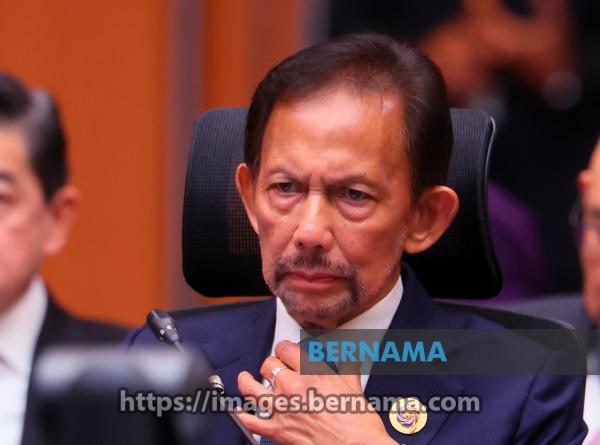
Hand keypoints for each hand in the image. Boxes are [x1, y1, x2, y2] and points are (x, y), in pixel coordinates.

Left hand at [236, 340, 396, 444]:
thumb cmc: (357, 424)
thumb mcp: (354, 387)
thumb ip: (347, 369)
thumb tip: (348, 360)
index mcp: (311, 372)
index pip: (287, 349)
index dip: (284, 347)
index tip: (285, 350)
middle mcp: (292, 387)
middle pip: (268, 365)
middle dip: (270, 364)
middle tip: (273, 367)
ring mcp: (281, 409)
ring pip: (252, 388)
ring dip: (247, 381)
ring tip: (245, 378)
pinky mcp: (276, 431)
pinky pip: (249, 421)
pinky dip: (240, 414)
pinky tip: (239, 410)